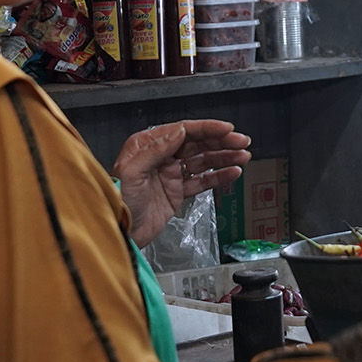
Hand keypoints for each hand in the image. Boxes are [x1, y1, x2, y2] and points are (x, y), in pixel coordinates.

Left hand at [114, 120, 250, 246]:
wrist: (120, 233)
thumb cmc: (117, 201)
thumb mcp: (132, 171)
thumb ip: (156, 150)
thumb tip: (179, 132)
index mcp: (147, 146)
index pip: (182, 131)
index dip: (207, 129)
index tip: (226, 128)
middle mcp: (160, 157)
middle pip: (197, 144)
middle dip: (221, 142)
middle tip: (241, 142)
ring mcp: (170, 174)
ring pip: (202, 161)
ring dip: (224, 158)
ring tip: (243, 156)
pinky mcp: (177, 192)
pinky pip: (201, 181)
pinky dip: (218, 177)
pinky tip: (232, 173)